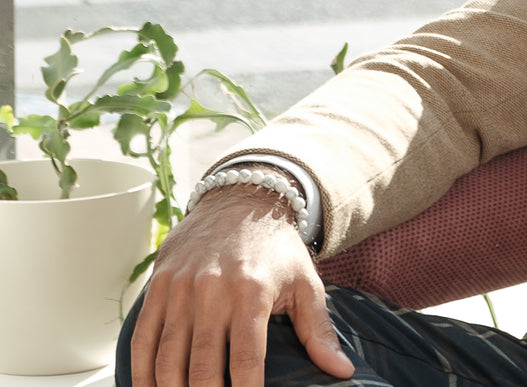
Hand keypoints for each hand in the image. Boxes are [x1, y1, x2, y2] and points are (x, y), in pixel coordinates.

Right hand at [127, 182, 354, 386]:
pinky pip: (142, 337)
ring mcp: (180, 287)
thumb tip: (342, 370)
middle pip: (202, 364)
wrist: (242, 200)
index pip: (245, 358)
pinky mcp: (158, 285)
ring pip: (167, 356)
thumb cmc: (278, 250)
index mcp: (252, 291)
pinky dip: (141, 371)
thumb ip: (319, 331)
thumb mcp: (306, 283)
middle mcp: (212, 289)